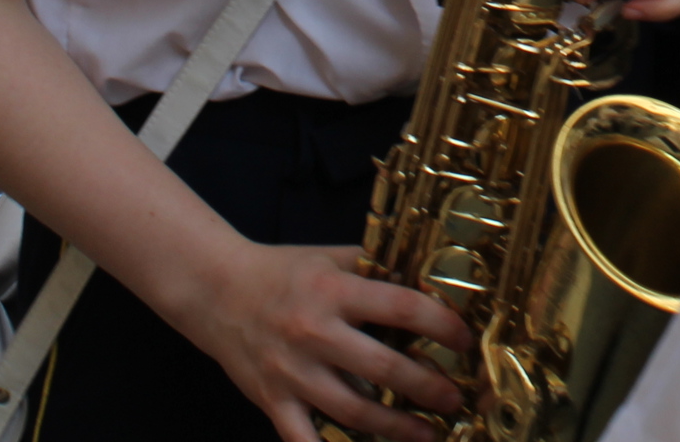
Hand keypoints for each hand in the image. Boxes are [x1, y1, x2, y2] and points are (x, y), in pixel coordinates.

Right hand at [174, 240, 472, 441]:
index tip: (464, 340)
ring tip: (427, 433)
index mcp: (334, 289)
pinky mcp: (272, 400)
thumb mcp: (329, 255)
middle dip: (427, 387)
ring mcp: (292, 371)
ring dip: (395, 426)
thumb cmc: (281, 271)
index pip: (401, 307)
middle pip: (383, 368)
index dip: (440, 325)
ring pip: (353, 410)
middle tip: (454, 398)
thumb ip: (374, 264)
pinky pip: (304, 439)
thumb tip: (425, 271)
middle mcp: (315, 332)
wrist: (216, 290)